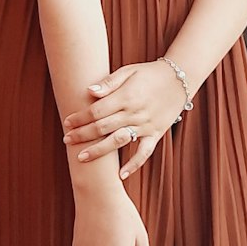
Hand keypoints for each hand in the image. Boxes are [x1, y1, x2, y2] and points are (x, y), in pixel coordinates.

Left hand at [62, 61, 185, 179]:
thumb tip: (89, 91)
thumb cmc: (150, 73)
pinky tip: (121, 175)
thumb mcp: (129, 71)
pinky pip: (144, 153)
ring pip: (118, 141)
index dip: (80, 118)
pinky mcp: (156, 134)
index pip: (96, 111)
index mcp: (126, 96)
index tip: (67, 122)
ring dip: (99, 151)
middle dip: (82, 135)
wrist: (180, 79)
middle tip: (66, 140)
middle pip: (102, 128)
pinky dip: (133, 165)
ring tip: (81, 157)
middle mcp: (134, 113)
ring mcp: (145, 125)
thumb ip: (109, 82)